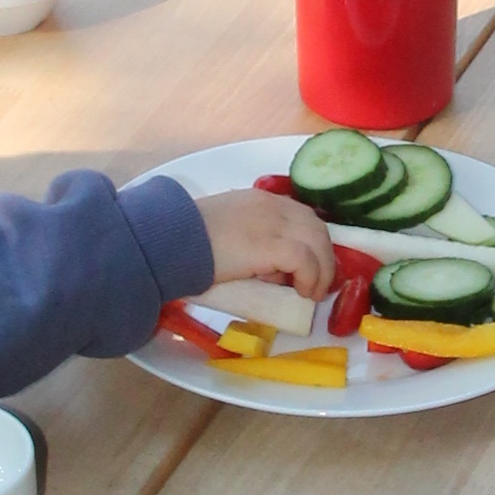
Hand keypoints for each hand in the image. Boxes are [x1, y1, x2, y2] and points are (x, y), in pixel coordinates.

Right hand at [199, 186, 336, 299]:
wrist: (170, 242)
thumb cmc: (187, 243)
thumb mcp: (224, 232)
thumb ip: (249, 242)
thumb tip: (269, 272)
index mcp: (259, 200)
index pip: (300, 216)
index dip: (312, 242)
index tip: (311, 266)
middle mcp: (272, 206)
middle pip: (316, 227)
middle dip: (325, 256)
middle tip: (318, 283)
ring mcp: (273, 224)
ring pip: (318, 242)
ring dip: (323, 270)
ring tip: (313, 293)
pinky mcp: (272, 245)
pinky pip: (306, 261)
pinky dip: (311, 278)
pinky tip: (303, 294)